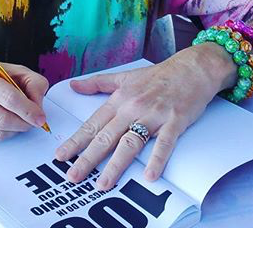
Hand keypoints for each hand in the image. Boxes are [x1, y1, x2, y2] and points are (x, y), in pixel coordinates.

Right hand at [0, 60, 48, 141]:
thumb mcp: (13, 70)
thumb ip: (33, 83)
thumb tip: (39, 106)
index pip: (8, 97)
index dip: (28, 110)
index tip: (41, 118)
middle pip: (2, 119)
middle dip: (24, 123)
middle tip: (33, 121)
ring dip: (15, 130)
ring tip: (19, 120)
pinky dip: (2, 133)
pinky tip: (1, 121)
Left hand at [55, 45, 233, 188]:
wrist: (192, 68)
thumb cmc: (159, 75)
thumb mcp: (125, 76)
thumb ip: (98, 83)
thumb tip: (73, 85)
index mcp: (119, 99)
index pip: (93, 124)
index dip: (76, 141)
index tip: (60, 156)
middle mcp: (133, 107)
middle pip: (106, 136)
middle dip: (88, 158)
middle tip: (72, 176)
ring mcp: (154, 115)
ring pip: (130, 142)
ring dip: (116, 165)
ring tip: (102, 184)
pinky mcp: (175, 121)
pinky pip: (164, 142)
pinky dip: (157, 159)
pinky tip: (149, 176)